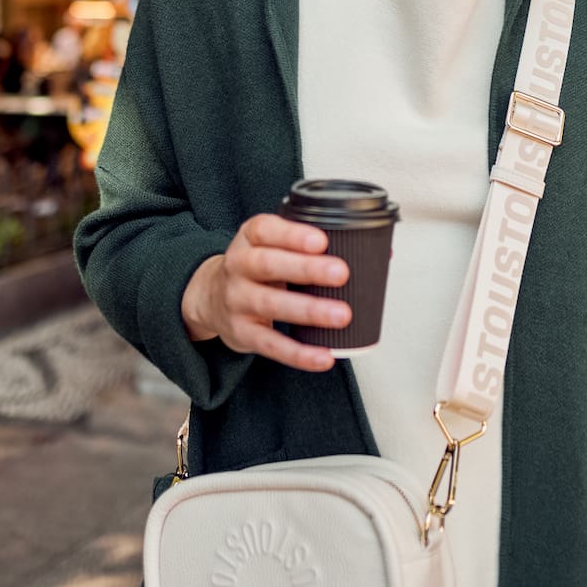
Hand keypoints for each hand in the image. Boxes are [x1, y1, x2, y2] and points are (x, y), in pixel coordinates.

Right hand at [181, 213, 349, 371]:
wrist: (210, 297)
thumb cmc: (256, 268)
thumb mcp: (271, 244)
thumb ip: (310, 244)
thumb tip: (376, 253)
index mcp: (249, 238)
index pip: (265, 230)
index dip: (292, 234)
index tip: (322, 240)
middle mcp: (238, 266)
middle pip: (268, 264)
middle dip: (306, 269)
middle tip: (341, 273)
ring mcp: (237, 300)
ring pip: (270, 304)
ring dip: (309, 310)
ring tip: (341, 315)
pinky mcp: (242, 333)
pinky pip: (271, 345)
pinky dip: (299, 354)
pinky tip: (324, 356)